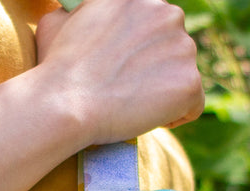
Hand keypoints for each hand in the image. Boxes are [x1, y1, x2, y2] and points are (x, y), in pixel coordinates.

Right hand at [35, 0, 203, 145]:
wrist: (65, 103)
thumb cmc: (56, 70)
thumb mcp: (56, 23)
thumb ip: (73, 14)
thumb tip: (68, 15)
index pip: (154, 25)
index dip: (140, 51)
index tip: (122, 71)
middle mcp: (167, 12)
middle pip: (174, 47)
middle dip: (155, 69)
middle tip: (125, 91)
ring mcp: (183, 47)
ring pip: (183, 75)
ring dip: (163, 91)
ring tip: (131, 106)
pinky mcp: (189, 82)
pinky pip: (194, 104)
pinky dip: (176, 116)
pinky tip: (147, 119)